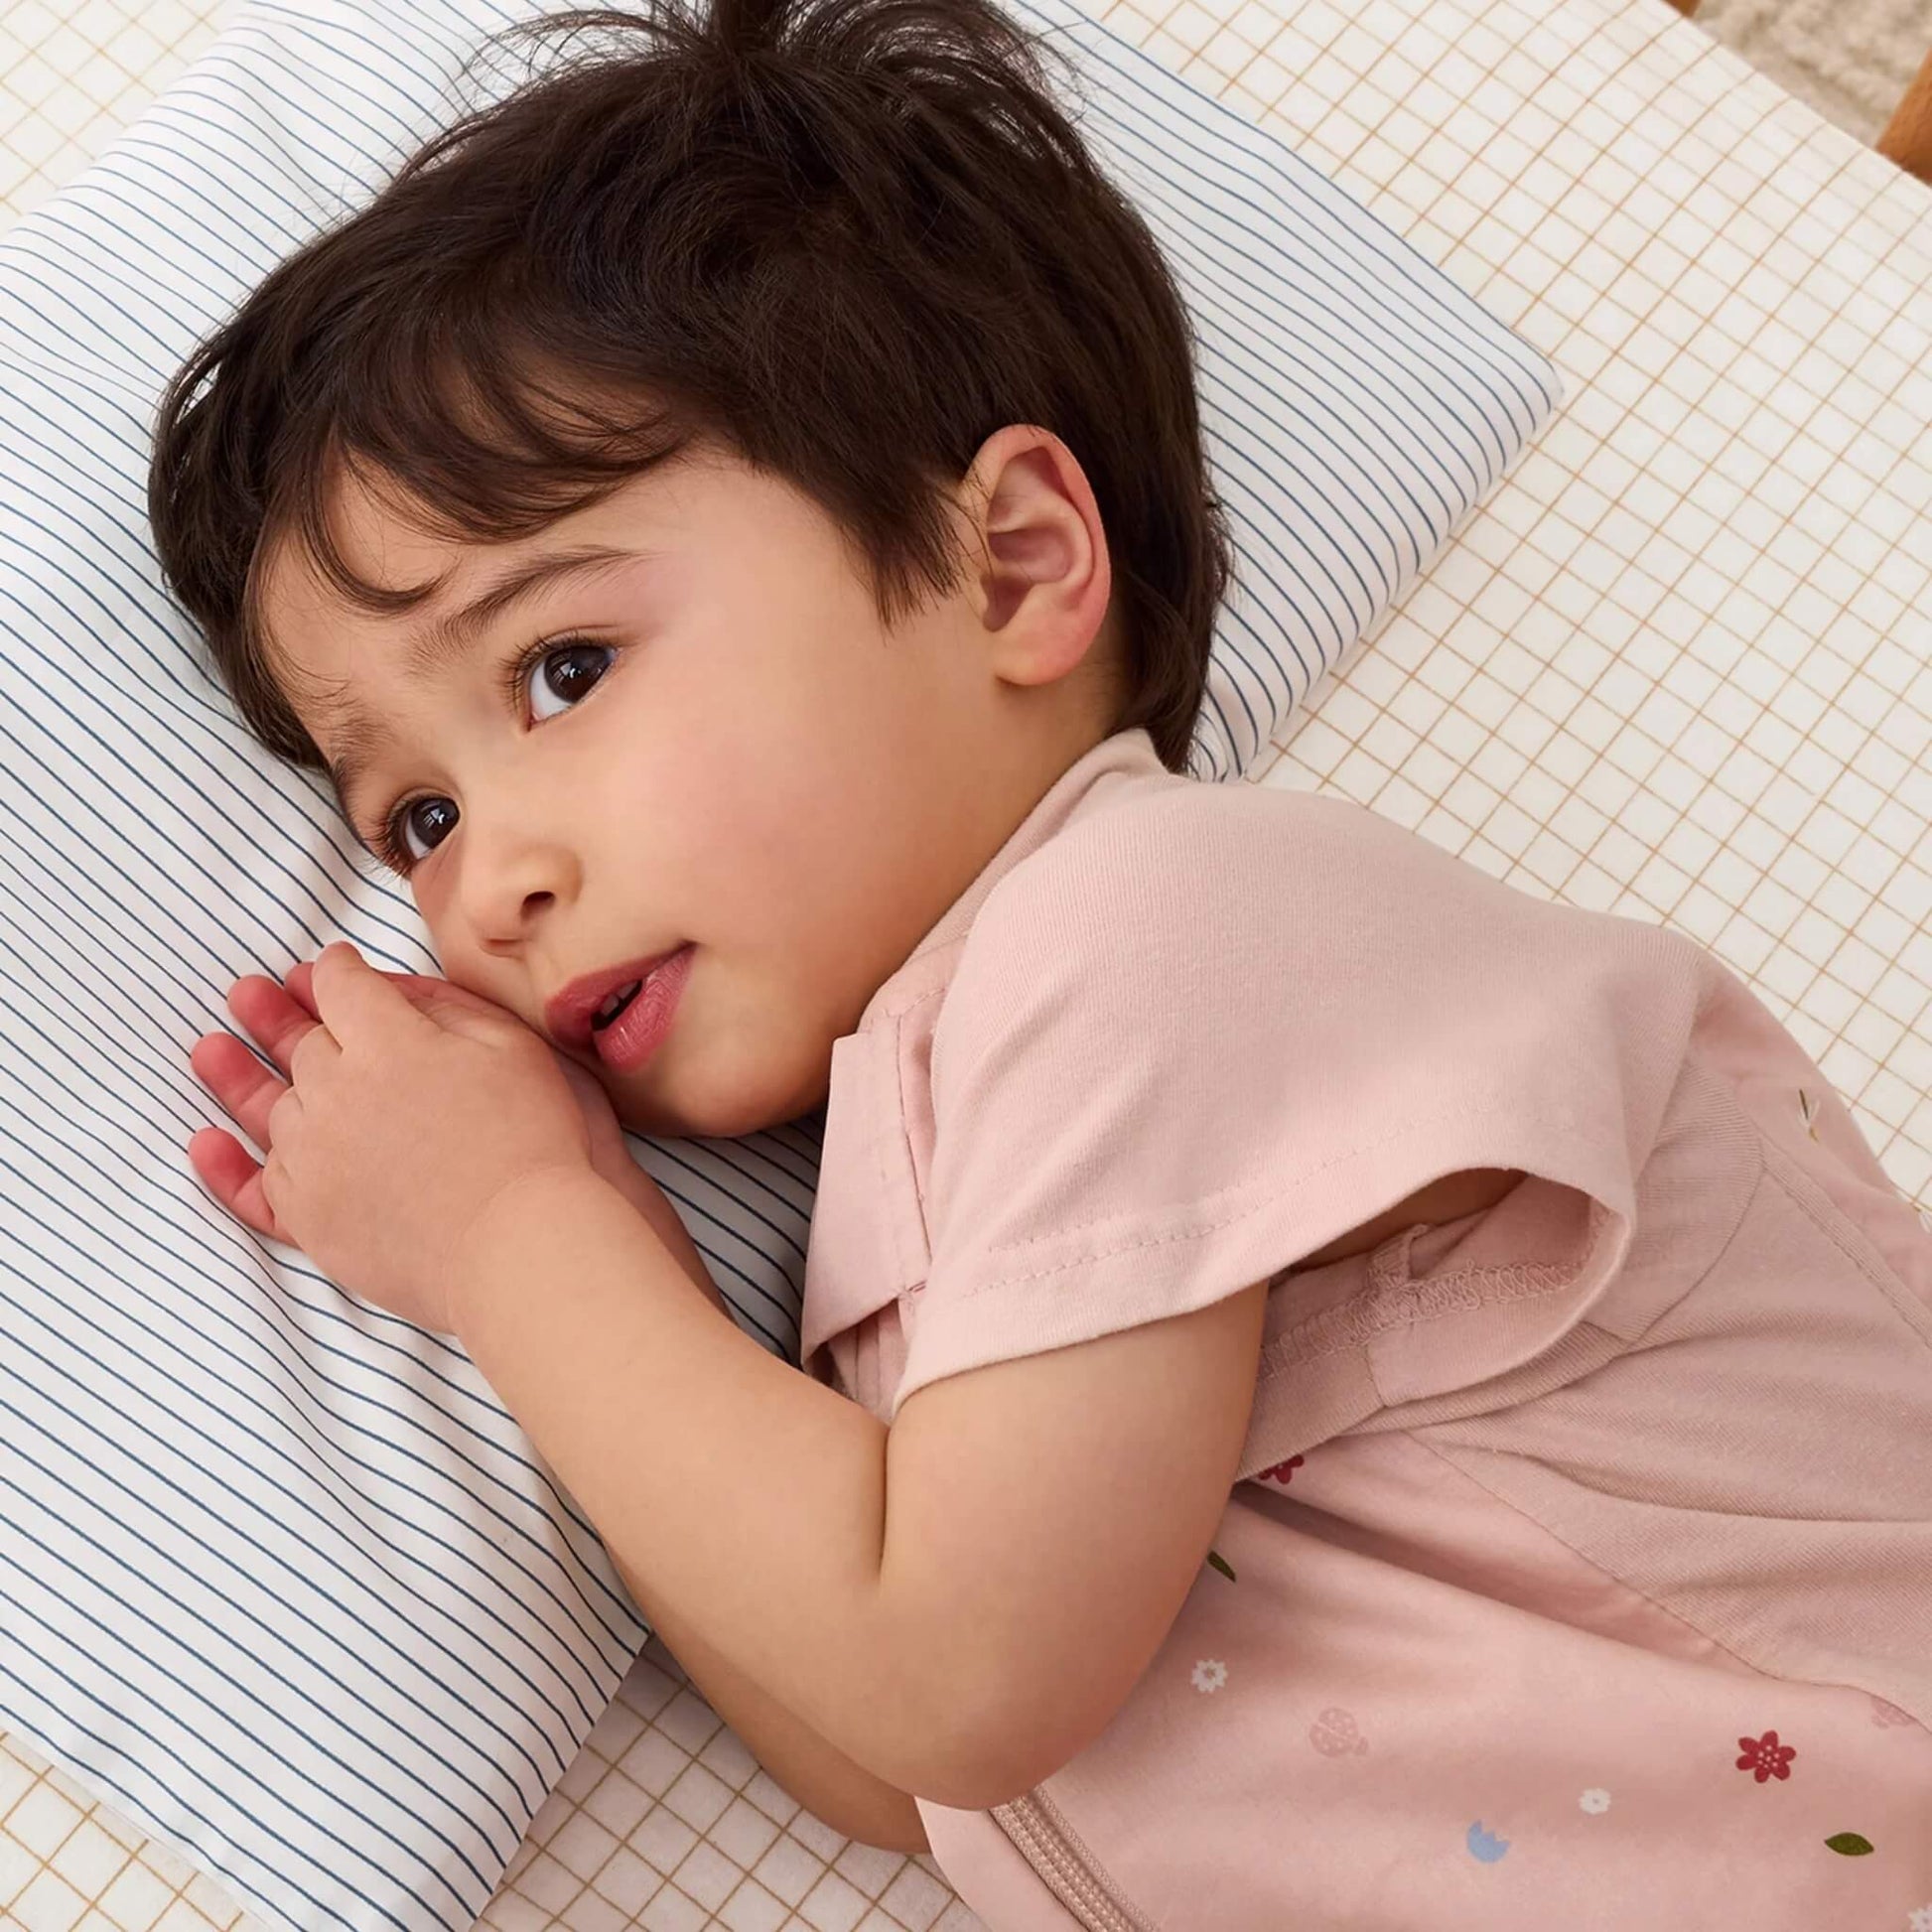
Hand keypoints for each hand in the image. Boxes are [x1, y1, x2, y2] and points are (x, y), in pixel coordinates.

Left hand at [186, 942, 598, 1336]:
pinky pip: (253, 1187)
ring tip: (211, 1050)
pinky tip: (205, 1142)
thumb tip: (385, 986)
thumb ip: (442, 1004)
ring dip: (242, 1075)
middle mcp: (335, 1091)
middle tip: (249, 994)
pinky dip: (224, 1165)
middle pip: (300, 1044)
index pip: (341, 987)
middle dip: (280, 1013)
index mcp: (387, 1040)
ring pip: (274, 1107)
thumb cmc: (531, 1140)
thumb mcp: (509, 1045)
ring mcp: (314, 1157)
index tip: (331, 968)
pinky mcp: (308, 1217)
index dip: (334, 971)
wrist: (518, 1246)